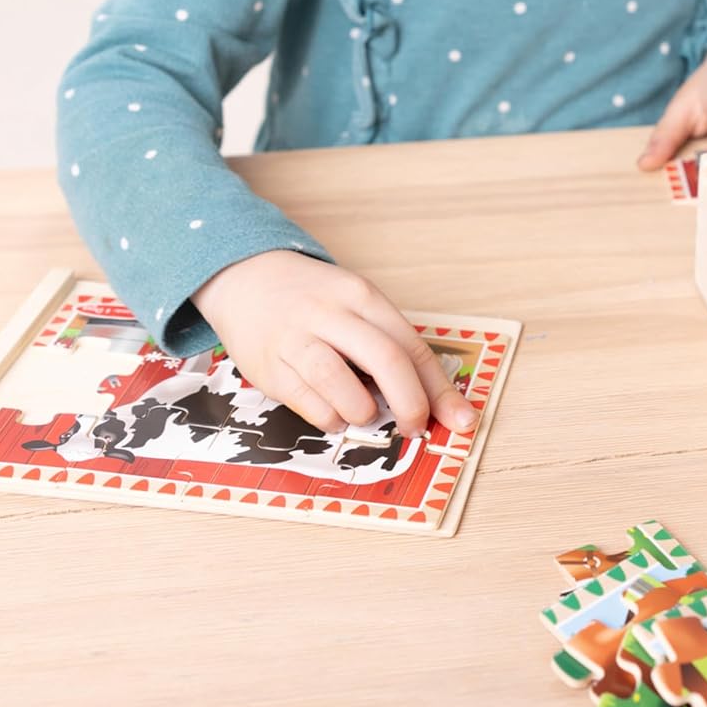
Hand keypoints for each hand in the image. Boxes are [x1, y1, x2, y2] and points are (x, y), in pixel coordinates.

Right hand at [191, 250, 476, 436]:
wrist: (246, 277)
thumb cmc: (315, 301)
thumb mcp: (355, 305)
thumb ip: (389, 345)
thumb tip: (432, 401)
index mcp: (361, 296)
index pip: (411, 344)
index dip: (438, 388)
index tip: (460, 419)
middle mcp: (330, 313)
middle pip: (384, 358)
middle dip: (410, 403)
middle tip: (415, 428)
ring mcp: (295, 338)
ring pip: (338, 380)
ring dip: (363, 411)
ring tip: (366, 415)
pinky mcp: (268, 365)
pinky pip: (306, 400)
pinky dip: (329, 417)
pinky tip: (335, 415)